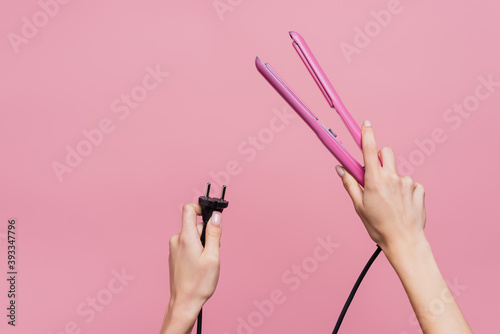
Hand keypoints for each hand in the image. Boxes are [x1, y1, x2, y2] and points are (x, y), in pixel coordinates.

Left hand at [160, 203, 222, 333]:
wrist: (184, 302)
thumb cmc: (199, 283)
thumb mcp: (213, 256)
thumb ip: (214, 233)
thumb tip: (216, 216)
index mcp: (186, 237)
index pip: (189, 209)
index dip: (201, 208)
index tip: (211, 215)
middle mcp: (177, 240)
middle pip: (194, 224)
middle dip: (207, 233)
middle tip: (213, 251)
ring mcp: (174, 248)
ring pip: (192, 236)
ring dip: (202, 243)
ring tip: (206, 262)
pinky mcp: (174, 255)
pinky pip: (188, 244)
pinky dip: (196, 250)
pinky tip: (199, 266)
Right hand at [336, 121, 425, 255]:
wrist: (404, 242)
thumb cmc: (378, 227)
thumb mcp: (359, 206)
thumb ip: (350, 184)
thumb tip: (341, 169)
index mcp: (375, 180)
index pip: (370, 149)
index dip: (367, 134)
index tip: (366, 124)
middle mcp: (392, 177)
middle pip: (387, 153)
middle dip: (381, 157)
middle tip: (376, 173)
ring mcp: (408, 182)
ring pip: (397, 171)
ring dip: (392, 179)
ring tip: (390, 200)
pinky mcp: (419, 189)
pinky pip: (410, 183)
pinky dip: (404, 190)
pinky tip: (402, 204)